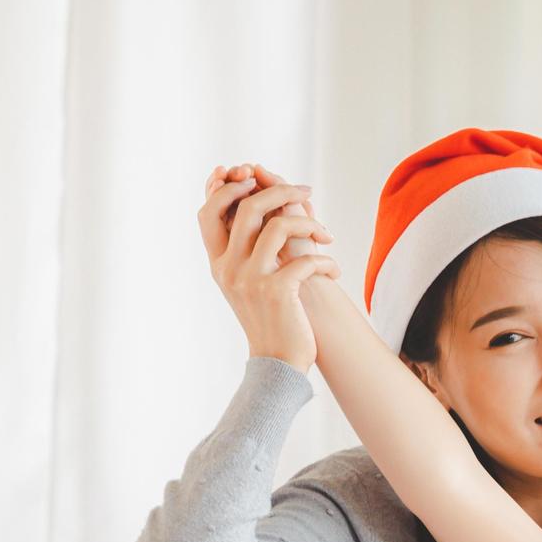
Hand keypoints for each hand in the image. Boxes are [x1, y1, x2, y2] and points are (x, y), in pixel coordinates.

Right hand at [200, 163, 337, 370]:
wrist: (277, 364)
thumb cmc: (269, 318)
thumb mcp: (247, 282)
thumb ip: (245, 247)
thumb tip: (255, 200)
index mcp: (218, 264)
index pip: (208, 211)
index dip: (228, 188)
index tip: (256, 178)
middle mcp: (228, 269)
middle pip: (247, 207)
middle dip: (281, 190)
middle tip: (306, 191)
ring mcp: (251, 280)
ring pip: (280, 226)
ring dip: (311, 224)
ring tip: (326, 237)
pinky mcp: (277, 292)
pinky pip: (305, 258)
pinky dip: (326, 261)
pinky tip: (333, 271)